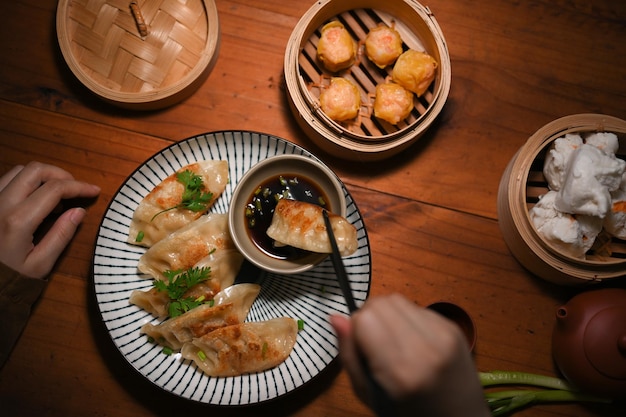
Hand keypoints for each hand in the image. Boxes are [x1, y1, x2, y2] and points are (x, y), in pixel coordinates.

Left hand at [0, 162, 100, 278]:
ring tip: (56, 196)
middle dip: (61, 175)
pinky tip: (36, 199)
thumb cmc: (10, 277)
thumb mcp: (40, 264)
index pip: (54, 188)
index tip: (94, 190)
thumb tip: (79, 211)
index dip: (79, 186)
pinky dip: (27, 182)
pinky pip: (8, 180)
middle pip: (36, 170)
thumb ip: (61, 236)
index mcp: (18, 220)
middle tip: (76, 189)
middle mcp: (2, 203)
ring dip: (43, 177)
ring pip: (20, 171)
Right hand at [330, 294, 489, 416]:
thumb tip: (335, 317)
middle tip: (375, 345)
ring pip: (398, 299)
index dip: (356, 330)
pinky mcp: (454, 328)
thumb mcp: (370, 396)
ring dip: (388, 315)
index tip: (362, 350)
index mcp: (402, 371)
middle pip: (380, 303)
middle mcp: (426, 348)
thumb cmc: (408, 414)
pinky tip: (413, 342)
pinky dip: (408, 319)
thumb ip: (350, 356)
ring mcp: (445, 335)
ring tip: (394, 342)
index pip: (364, 318)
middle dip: (369, 318)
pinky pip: (417, 307)